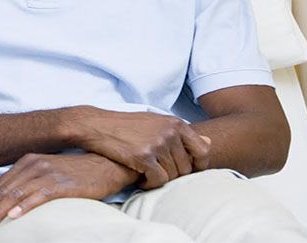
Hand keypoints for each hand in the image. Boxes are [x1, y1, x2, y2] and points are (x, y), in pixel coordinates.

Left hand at [0, 152, 137, 236]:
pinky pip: (40, 195)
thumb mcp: (40, 171)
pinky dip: (25, 206)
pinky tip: (14, 217)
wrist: (105, 164)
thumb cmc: (72, 171)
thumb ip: (15, 179)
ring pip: (16, 195)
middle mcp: (33, 165)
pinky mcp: (62, 183)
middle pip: (2, 191)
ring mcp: (47, 173)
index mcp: (25, 162)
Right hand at [65, 106, 210, 188]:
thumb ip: (181, 133)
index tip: (186, 172)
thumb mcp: (155, 121)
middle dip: (173, 176)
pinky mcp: (143, 156)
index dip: (198, 167)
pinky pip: (158, 180)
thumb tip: (210, 142)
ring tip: (147, 177)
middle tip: (158, 175)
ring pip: (172, 176)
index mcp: (175, 123)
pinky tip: (141, 181)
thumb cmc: (126, 125)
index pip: (202, 151)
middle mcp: (169, 132)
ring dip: (160, 181)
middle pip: (186, 167)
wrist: (96, 125)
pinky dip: (150, 185)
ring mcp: (157, 144)